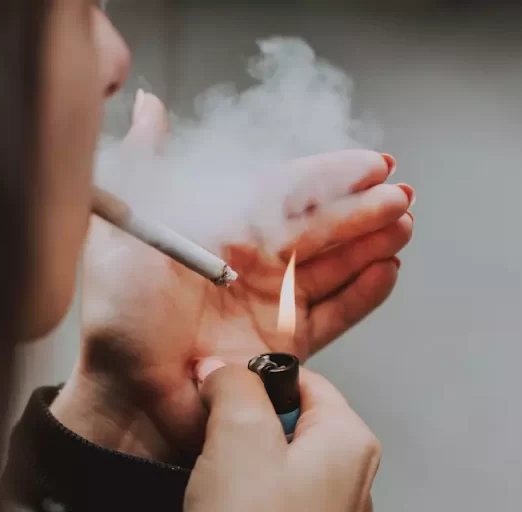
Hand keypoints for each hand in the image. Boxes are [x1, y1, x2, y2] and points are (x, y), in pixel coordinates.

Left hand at [52, 92, 412, 460]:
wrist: (128, 395)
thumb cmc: (119, 316)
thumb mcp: (128, 230)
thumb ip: (147, 165)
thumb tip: (151, 107)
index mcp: (219, 229)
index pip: (284, 191)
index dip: (328, 176)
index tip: (370, 164)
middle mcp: (249, 263)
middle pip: (317, 228)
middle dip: (361, 209)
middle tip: (399, 196)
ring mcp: (269, 304)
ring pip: (332, 267)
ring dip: (369, 245)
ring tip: (402, 226)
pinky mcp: (285, 346)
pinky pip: (333, 314)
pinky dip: (363, 295)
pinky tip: (387, 270)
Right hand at [182, 362, 379, 511]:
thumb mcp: (236, 434)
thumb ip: (234, 383)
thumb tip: (225, 368)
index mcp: (351, 442)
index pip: (304, 380)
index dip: (253, 381)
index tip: (219, 397)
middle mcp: (356, 480)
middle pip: (292, 422)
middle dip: (245, 426)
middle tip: (215, 446)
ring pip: (281, 465)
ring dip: (243, 466)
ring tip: (219, 489)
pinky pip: (277, 506)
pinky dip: (249, 504)